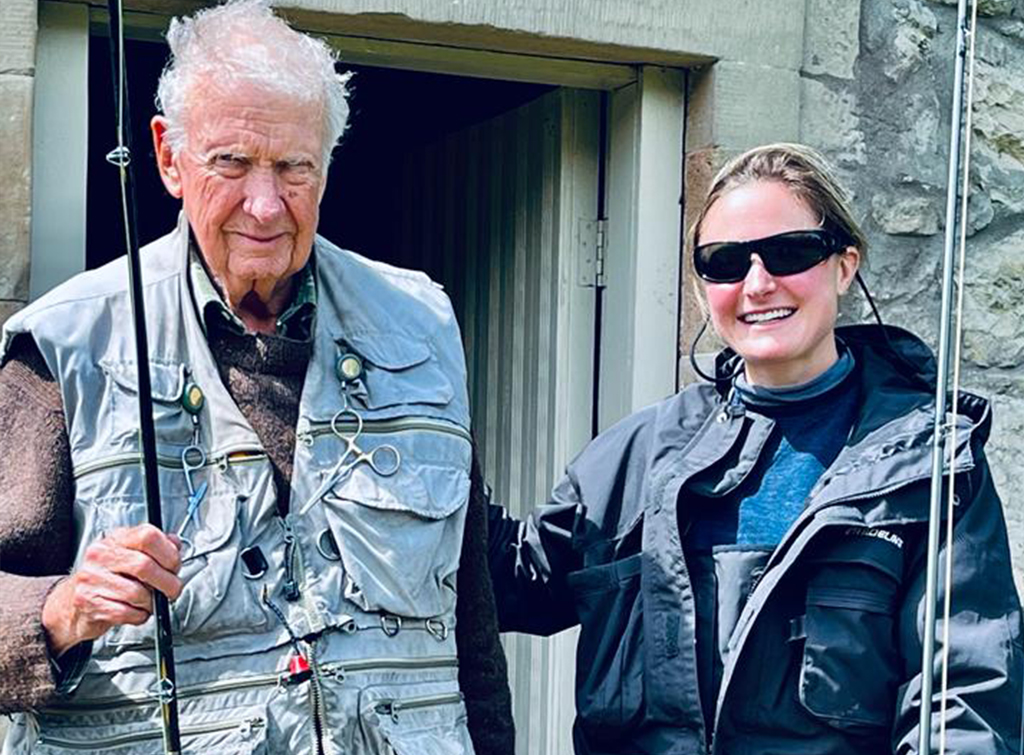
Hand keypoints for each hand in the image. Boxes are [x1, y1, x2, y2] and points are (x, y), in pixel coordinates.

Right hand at [42, 525, 182, 656]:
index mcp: (116, 539)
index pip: (147, 536)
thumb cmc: (106, 578)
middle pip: (145, 566)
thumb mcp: (129, 555)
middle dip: (167, 583)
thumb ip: (156, 548)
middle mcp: (101, 555)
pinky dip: (139, 615)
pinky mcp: (87, 602)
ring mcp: (91, 578)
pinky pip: (126, 612)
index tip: (175, 566)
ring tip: (149, 602)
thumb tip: (176, 544)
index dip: (169, 553)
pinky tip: (136, 611)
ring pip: (137, 593)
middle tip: (171, 590)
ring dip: (151, 602)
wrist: (70, 603)